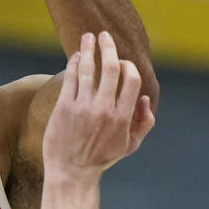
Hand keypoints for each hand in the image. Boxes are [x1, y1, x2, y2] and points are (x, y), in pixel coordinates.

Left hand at [43, 32, 154, 180]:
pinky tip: (75, 57)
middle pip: (111, 68)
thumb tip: (144, 98)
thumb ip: (144, 123)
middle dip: (109, 47)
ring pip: (88, 68)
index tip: (123, 61)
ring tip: (88, 37)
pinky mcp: (64, 108)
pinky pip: (70, 78)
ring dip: (88, 48)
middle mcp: (104, 110)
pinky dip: (74, 63)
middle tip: (105, 36)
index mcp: (122, 117)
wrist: (72, 172)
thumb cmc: (101, 158)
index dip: (129, 65)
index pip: (132, 79)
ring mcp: (83, 108)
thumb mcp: (130, 145)